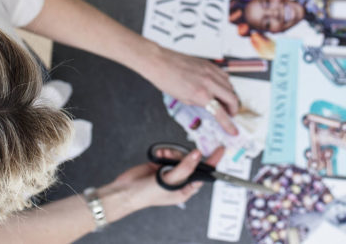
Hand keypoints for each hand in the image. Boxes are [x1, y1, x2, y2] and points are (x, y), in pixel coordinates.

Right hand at [104, 146, 224, 211]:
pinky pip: (168, 153)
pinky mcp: (161, 165)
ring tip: (163, 155)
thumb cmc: (146, 194)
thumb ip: (185, 167)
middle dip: (184, 156)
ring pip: (179, 155)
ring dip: (172, 153)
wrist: (124, 191)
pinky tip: (158, 154)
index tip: (220, 149)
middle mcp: (179, 180)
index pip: (204, 174)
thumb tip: (198, 155)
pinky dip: (164, 151)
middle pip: (191, 161)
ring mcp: (170, 172)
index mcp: (185, 190)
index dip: (213, 161)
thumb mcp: (169, 181)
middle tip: (175, 156)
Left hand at [142, 45, 240, 134]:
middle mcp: (209, 82)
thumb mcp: (183, 99)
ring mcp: (210, 71)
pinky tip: (220, 87)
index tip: (233, 130)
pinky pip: (224, 75)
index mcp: (201, 94)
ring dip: (231, 96)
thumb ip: (200, 103)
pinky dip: (226, 84)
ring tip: (224, 102)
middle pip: (232, 98)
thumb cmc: (167, 79)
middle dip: (234, 110)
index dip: (229, 124)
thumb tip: (210, 106)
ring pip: (231, 86)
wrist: (160, 62)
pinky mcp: (209, 64)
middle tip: (230, 115)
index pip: (221, 113)